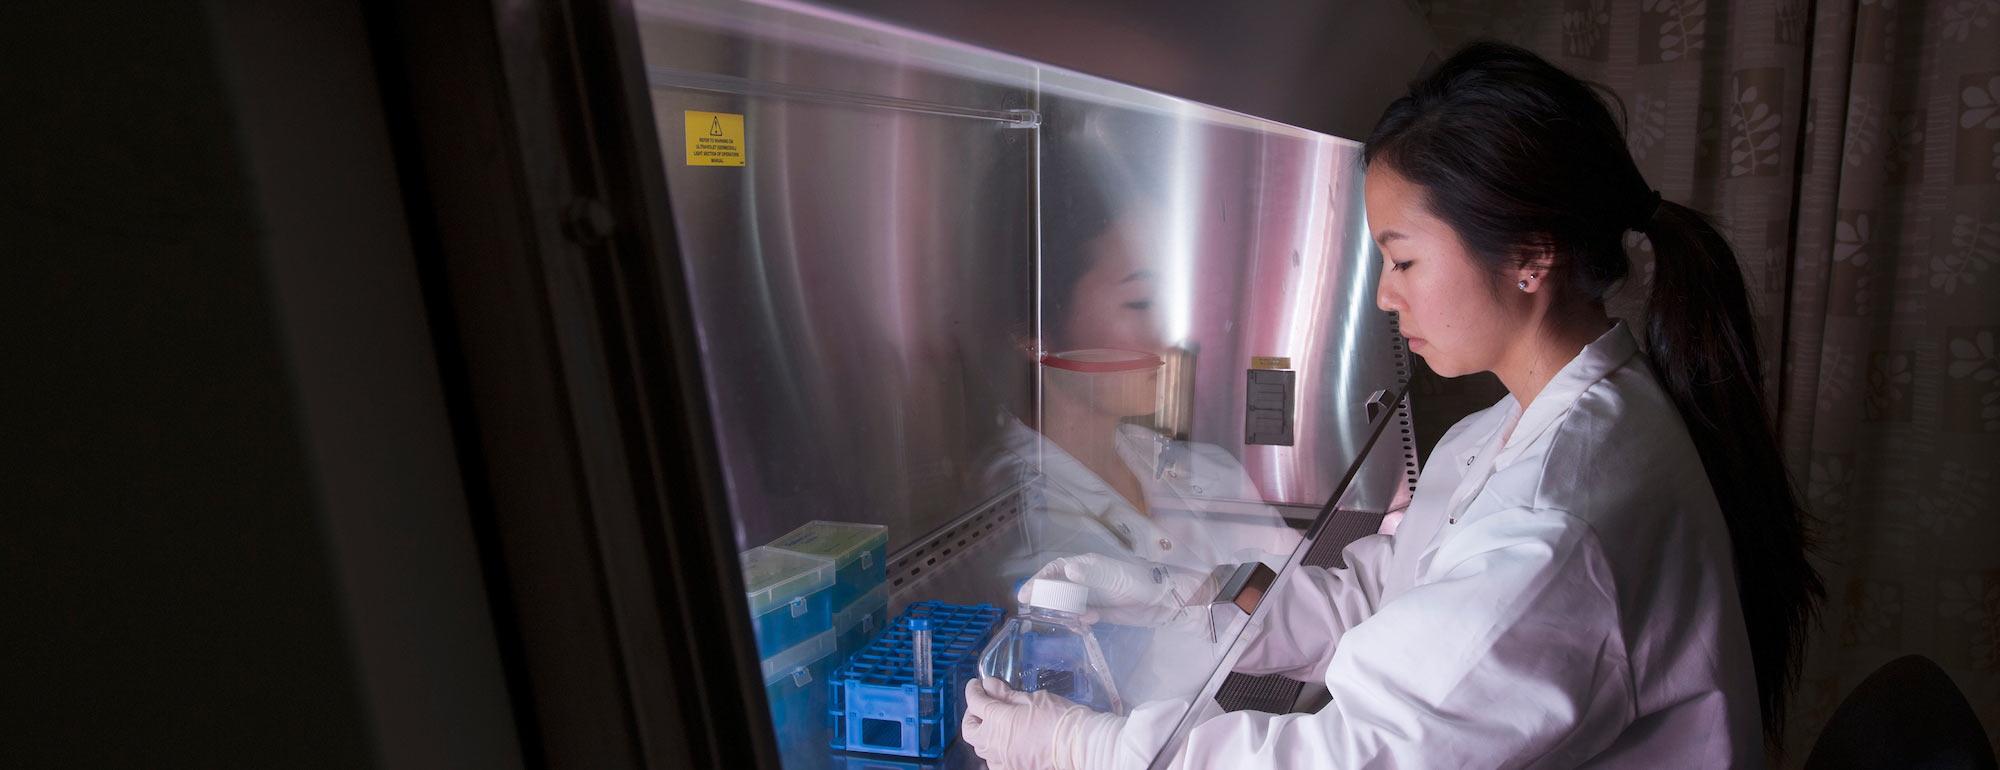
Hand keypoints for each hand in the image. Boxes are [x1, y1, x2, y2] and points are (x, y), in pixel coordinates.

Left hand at [962, 676, 1083, 769]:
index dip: (973, 691)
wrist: (1077, 746)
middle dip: (971, 714)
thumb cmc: (1059, 718)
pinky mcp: (1012, 769)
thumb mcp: (1033, 699)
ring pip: (979, 748)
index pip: (975, 702)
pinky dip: (993, 752)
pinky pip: (993, 762)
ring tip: (993, 724)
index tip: (976, 685)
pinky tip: (1003, 744)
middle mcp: (994, 742)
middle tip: (982, 704)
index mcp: (998, 720)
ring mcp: (1002, 760)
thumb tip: (989, 685)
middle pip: (969, 729)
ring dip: (982, 733)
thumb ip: (1007, 694)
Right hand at [1022, 554, 1207, 626]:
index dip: (1038, 580)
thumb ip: (1092, 574)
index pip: (1055, 570)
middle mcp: (1086, 580)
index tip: (1024, 595)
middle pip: (1057, 588)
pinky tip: (1085, 625)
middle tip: (1035, 613)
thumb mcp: (1114, 575)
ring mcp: (1093, 596)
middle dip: (1046, 599)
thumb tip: (1068, 571)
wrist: (1164, 600)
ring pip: (1067, 604)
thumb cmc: (1139, 581)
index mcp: (1086, 566)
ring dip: (1062, 613)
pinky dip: (1079, 621)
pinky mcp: (1102, 612)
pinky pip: (1082, 616)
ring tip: (1061, 622)